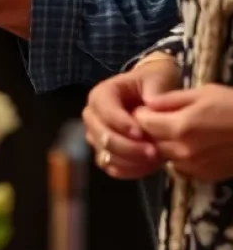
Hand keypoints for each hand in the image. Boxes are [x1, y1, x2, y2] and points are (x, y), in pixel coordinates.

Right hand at [82, 58, 178, 178]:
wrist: (152, 96)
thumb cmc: (152, 84)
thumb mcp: (156, 78)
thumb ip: (154, 89)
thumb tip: (151, 103)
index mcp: (101, 94)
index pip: (104, 110)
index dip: (121, 123)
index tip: (143, 134)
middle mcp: (93, 116)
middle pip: (100, 135)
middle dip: (127, 147)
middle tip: (153, 152)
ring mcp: (97, 136)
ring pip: (104, 155)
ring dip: (130, 161)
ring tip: (155, 160)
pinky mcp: (106, 153)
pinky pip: (111, 168)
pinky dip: (129, 171)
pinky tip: (149, 167)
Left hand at [134, 84, 232, 182]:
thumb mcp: (202, 93)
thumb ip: (171, 99)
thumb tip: (148, 102)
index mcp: (180, 126)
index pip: (143, 123)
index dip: (142, 113)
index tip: (148, 107)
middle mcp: (184, 150)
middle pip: (151, 141)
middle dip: (150, 130)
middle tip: (159, 118)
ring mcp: (195, 166)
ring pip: (164, 156)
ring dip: (163, 144)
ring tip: (175, 130)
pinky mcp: (206, 176)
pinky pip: (180, 168)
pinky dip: (178, 157)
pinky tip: (190, 145)